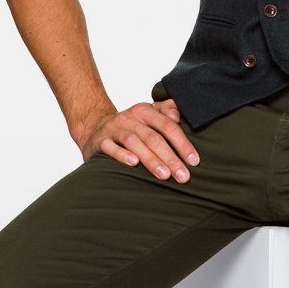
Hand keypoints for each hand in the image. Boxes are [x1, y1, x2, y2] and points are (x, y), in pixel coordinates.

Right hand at [79, 98, 199, 181]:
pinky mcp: (100, 141)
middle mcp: (130, 118)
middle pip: (153, 137)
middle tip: (183, 176)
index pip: (168, 126)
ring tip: (164, 175)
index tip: (194, 161)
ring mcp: (114, 129)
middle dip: (170, 157)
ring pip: (134, 143)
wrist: (95, 127)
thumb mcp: (148, 113)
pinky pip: (110, 147)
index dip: (182, 143)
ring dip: (150, 159)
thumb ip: (166, 111)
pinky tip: (133, 164)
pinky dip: (122, 155)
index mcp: (145, 111)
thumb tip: (179, 114)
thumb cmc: (130, 125)